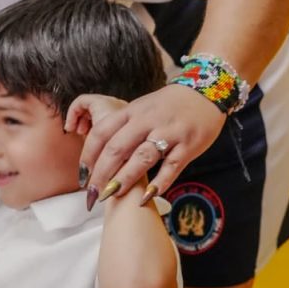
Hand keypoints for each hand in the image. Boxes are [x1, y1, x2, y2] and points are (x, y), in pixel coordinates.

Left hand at [65, 84, 225, 197]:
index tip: (82, 175)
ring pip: (142, 158)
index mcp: (132, 111)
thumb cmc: (169, 104)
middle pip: (117, 148)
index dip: (89, 155)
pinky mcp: (188, 145)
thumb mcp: (142, 106)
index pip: (102, 132)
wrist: (206, 91)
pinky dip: (159, 183)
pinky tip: (147, 196)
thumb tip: (99, 152)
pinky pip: (171, 166)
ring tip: (112, 195)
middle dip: (102, 173)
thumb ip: (123, 126)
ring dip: (125, 178)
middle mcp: (148, 120)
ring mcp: (169, 132)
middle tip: (93, 193)